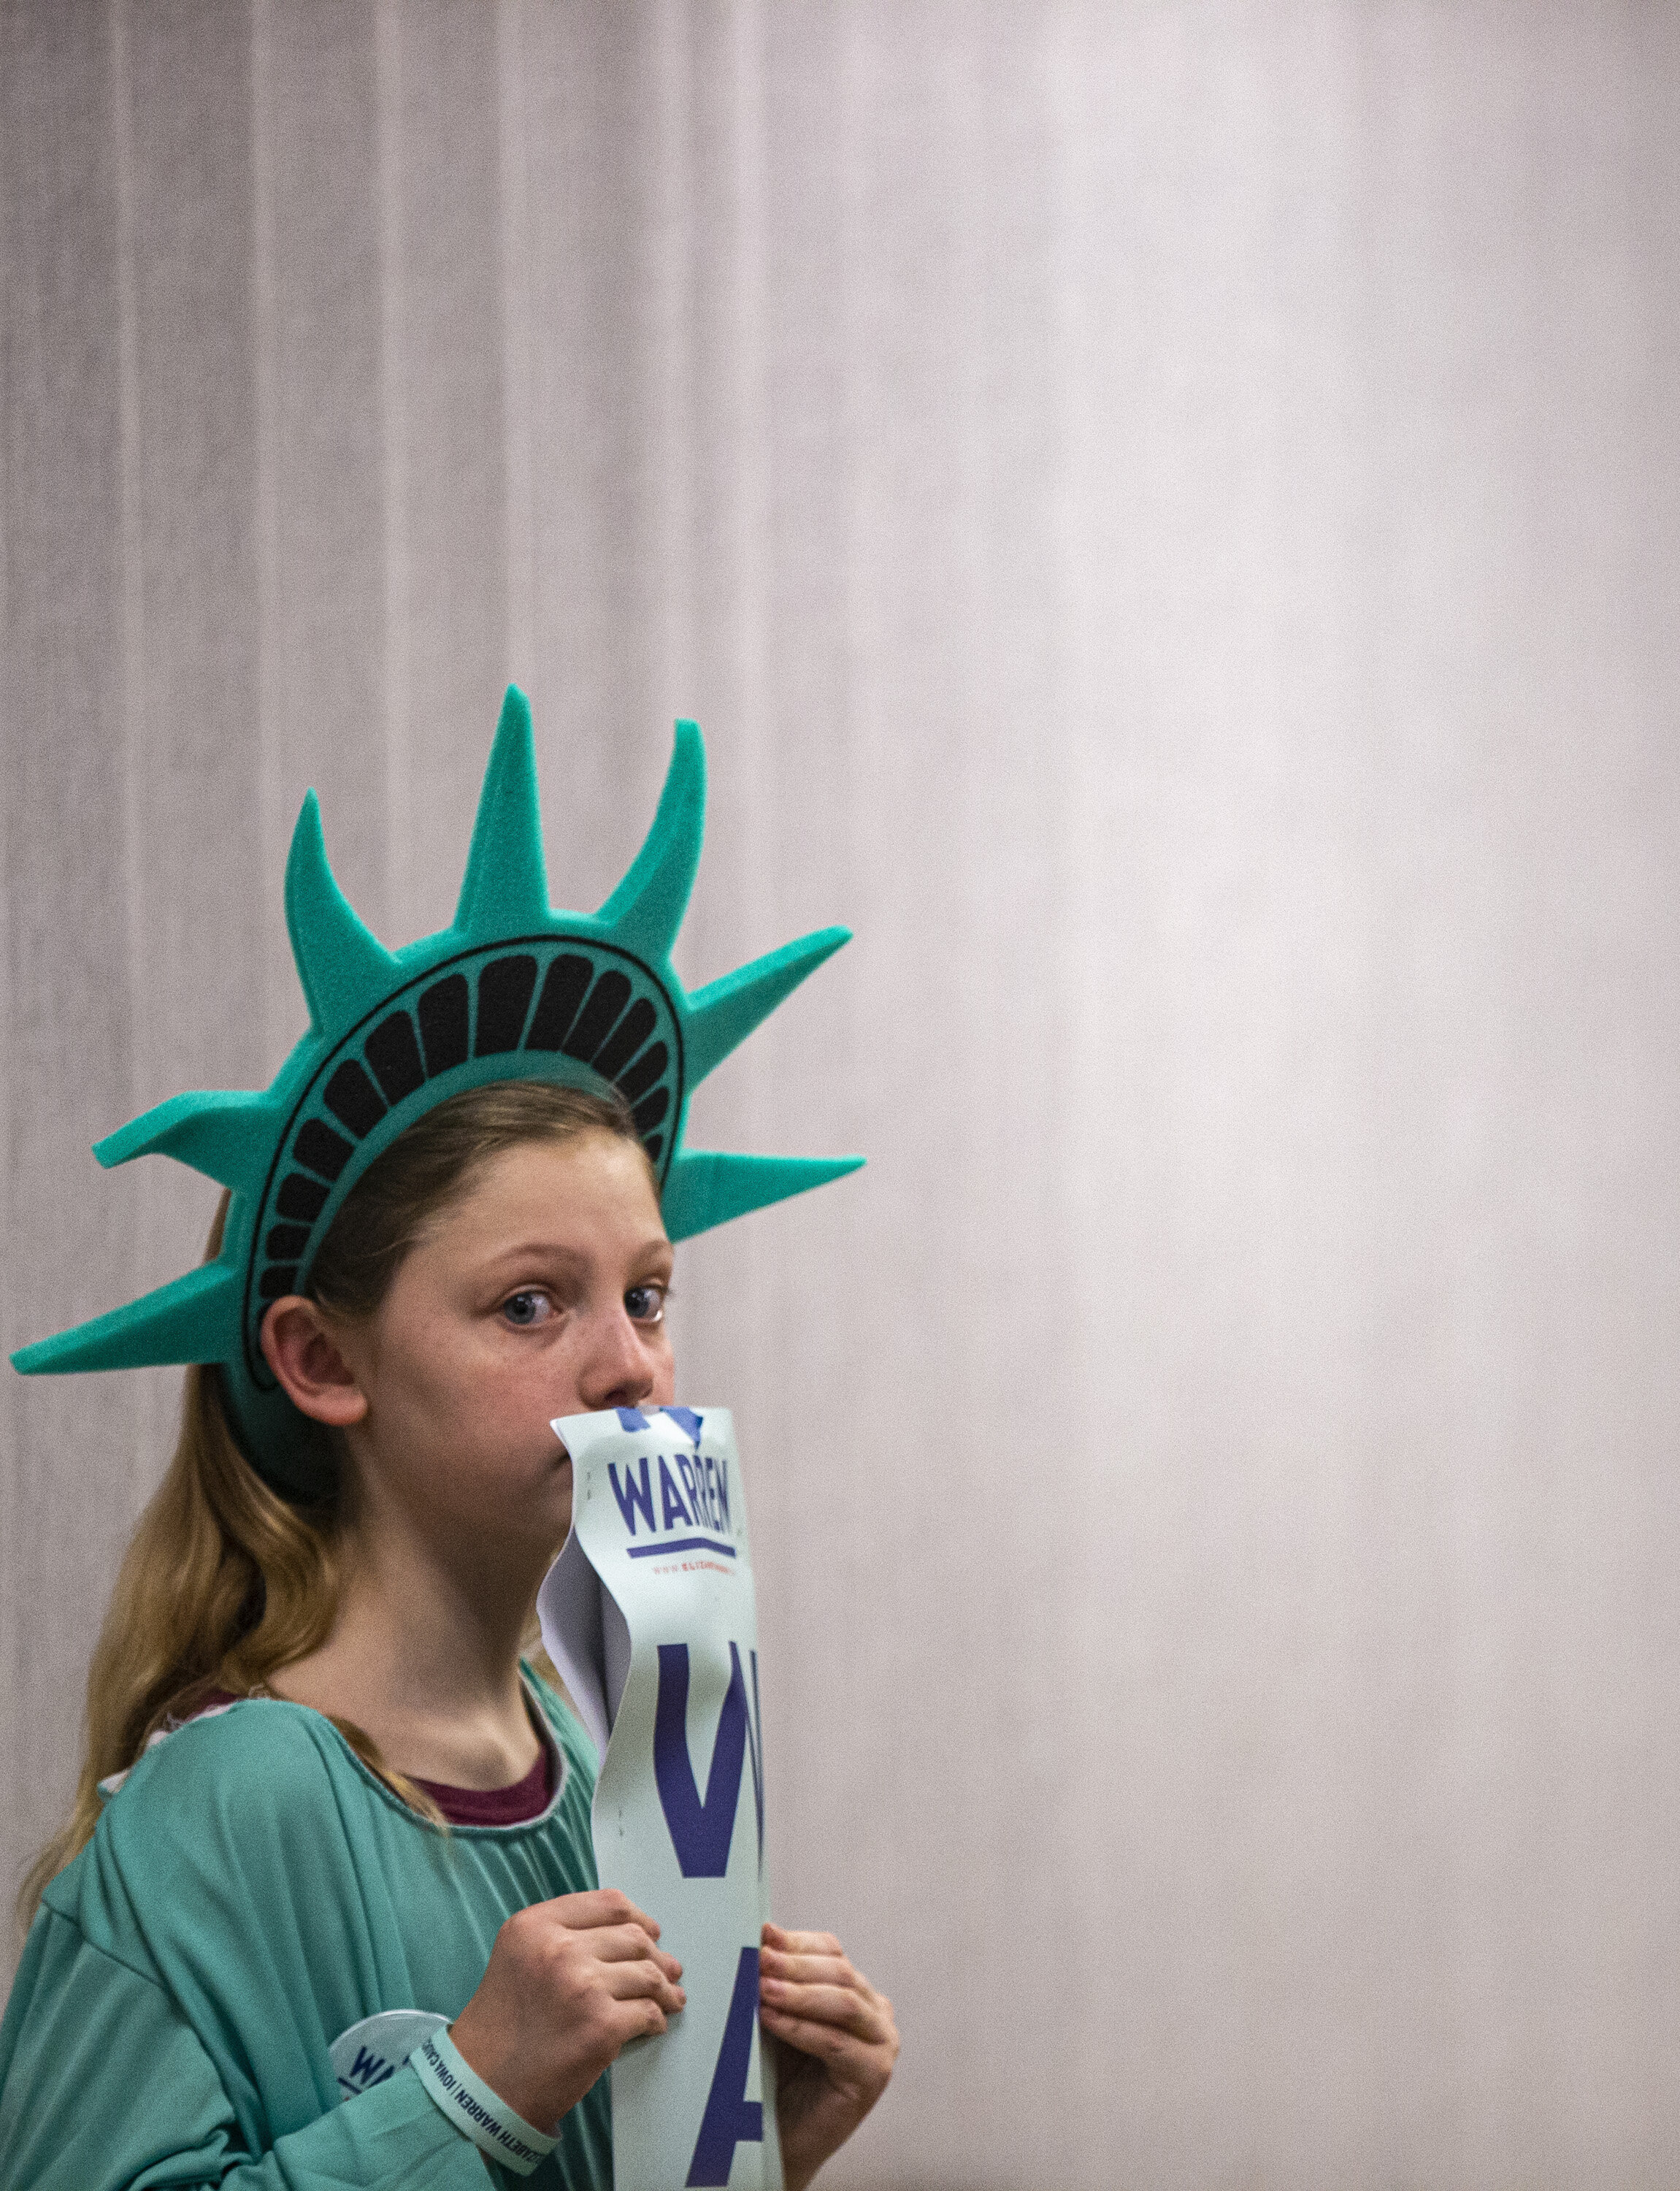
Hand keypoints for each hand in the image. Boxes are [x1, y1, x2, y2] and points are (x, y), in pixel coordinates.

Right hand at [450, 1889, 684, 2130]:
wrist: (483, 2086)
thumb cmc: (501, 2025)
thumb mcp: (518, 1956)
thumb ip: (561, 1934)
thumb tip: (626, 1933)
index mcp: (536, 1925)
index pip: (608, 1903)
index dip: (638, 1916)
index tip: (650, 1930)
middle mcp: (559, 1949)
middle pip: (633, 1937)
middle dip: (657, 1954)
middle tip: (669, 1968)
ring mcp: (582, 1987)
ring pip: (647, 1973)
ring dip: (665, 1988)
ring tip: (671, 1996)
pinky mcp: (601, 2027)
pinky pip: (648, 2013)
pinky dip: (658, 2019)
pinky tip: (656, 2023)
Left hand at [759, 1922, 897, 2190]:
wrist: (782, 2138)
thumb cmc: (778, 2075)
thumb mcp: (779, 2018)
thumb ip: (778, 1981)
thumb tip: (761, 1935)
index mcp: (858, 1991)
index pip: (831, 1951)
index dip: (796, 1941)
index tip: (760, 1934)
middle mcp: (877, 2013)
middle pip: (839, 1972)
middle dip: (794, 1964)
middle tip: (758, 1959)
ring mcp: (882, 2044)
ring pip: (843, 2002)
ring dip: (797, 1993)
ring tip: (761, 1988)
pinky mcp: (874, 2075)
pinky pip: (836, 2042)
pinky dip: (800, 2027)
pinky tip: (771, 2019)